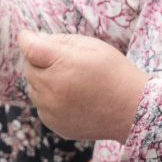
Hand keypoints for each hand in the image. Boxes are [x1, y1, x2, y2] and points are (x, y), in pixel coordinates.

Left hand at [19, 31, 149, 141]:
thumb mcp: (91, 46)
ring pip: (34, 88)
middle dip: (40, 62)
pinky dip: (50, 100)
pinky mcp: (54, 124)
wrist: (133, 111)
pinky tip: (72, 98)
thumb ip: (59, 40)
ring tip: (71, 82)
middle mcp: (51, 90)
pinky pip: (42, 106)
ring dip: (44, 82)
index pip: (29, 48)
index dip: (28, 39)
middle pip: (28, 68)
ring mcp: (51, 110)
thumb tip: (33, 39)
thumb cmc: (114, 73)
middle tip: (64, 62)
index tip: (30, 37)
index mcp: (61, 65)